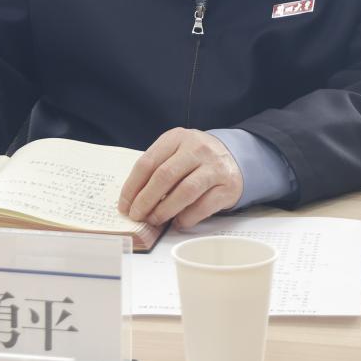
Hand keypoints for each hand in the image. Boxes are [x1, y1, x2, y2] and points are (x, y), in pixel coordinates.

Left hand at [118, 128, 243, 229]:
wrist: (236, 158)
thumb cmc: (197, 159)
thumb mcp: (176, 152)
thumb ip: (157, 168)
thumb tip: (133, 199)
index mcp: (177, 138)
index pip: (148, 162)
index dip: (132, 186)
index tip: (124, 205)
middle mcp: (197, 148)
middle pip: (164, 176)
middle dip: (146, 200)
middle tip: (137, 215)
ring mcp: (214, 167)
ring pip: (185, 191)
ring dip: (165, 210)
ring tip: (154, 220)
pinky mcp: (228, 186)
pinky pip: (203, 206)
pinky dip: (187, 217)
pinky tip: (178, 222)